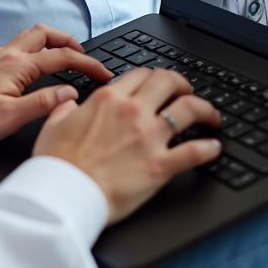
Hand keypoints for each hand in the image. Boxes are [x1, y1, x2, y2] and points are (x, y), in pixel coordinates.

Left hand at [0, 24, 112, 145]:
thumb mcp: (12, 117)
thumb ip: (44, 103)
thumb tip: (71, 93)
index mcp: (18, 65)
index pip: (61, 56)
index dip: (87, 63)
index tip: (104, 73)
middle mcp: (9, 54)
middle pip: (45, 34)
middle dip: (69, 40)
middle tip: (86, 55)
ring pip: (31, 37)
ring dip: (52, 41)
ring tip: (67, 54)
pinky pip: (20, 46)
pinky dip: (37, 48)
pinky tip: (38, 65)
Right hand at [33, 68, 221, 224]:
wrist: (64, 194)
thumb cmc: (57, 163)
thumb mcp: (53, 124)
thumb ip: (65, 108)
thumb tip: (70, 103)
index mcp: (108, 99)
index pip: (141, 74)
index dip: (154, 75)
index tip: (158, 83)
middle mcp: (132, 112)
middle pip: (168, 82)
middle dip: (183, 83)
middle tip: (188, 92)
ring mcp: (148, 137)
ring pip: (188, 109)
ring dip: (205, 109)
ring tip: (211, 116)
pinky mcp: (159, 166)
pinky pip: (193, 152)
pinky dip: (208, 149)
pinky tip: (214, 148)